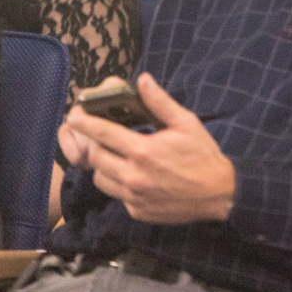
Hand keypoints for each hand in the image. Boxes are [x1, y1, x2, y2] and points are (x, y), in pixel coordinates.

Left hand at [62, 73, 234, 223]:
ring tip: (118, 157)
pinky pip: (116, 195)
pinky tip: (135, 176)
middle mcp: (133, 175)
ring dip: (104, 166)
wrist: (218, 194)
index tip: (73, 114)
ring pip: (100, 178)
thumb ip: (160, 102)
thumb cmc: (203, 154)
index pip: (103, 133)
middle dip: (94, 144)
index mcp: (144, 150)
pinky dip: (119, 183)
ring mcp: (133, 196)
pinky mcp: (136, 211)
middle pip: (95, 157)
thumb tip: (143, 79)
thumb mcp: (187, 123)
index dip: (84, 122)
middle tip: (102, 137)